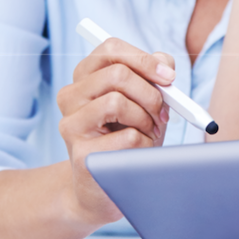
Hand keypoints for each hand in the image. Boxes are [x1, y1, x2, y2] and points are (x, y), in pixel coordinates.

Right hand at [57, 38, 175, 225]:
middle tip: (164, 112)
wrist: (103, 189)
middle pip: (117, 74)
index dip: (144, 59)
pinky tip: (139, 153)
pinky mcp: (82, 154)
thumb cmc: (126, 139)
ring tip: (148, 133)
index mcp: (84, 78)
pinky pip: (127, 137)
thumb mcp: (143, 104)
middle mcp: (70, 97)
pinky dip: (144, 144)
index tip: (169, 77)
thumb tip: (165, 64)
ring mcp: (71, 125)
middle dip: (151, 93)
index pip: (110, 49)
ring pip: (117, 101)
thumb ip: (153, 78)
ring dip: (146, 119)